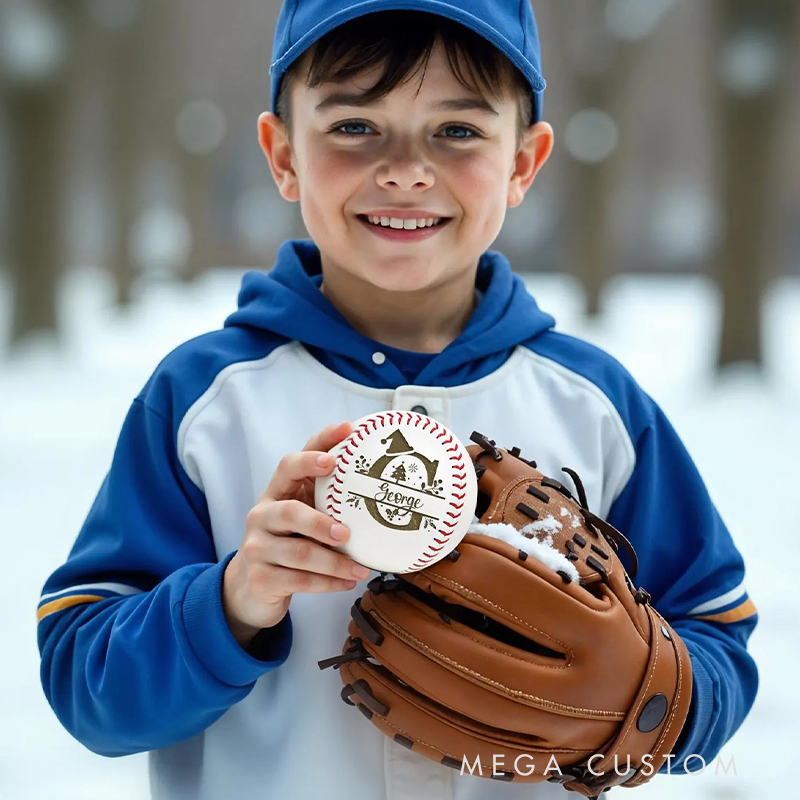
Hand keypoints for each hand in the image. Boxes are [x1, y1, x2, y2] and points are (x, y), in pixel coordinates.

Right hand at [222, 420, 370, 646]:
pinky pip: (299, 580)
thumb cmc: (289, 541)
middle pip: (289, 512)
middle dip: (320, 522)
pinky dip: (328, 583)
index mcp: (275, 493)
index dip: (315, 451)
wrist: (251, 586)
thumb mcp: (302, 515)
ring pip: (298, 553)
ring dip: (334, 562)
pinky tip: (348, 581)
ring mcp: (257, 548)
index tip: (344, 435)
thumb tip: (380, 483)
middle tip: (346, 532)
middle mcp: (261, 516)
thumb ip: (326, 499)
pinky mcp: (261, 579)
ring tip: (361, 567)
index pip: (290, 464)